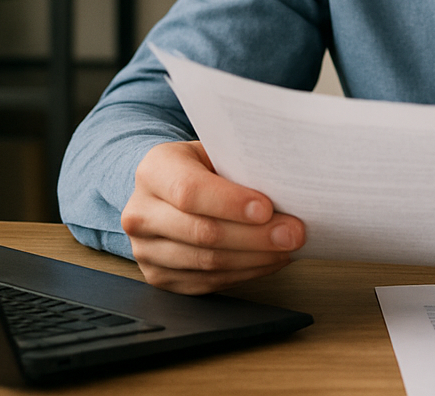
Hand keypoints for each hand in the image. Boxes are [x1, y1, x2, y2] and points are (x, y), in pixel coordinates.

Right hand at [120, 140, 305, 293]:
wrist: (167, 189)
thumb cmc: (200, 167)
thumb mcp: (214, 151)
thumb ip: (240, 165)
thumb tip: (287, 185)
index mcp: (154, 171)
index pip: (190, 191)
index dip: (231, 203)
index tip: (267, 209)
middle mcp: (141, 213)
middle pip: (202, 232)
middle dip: (256, 236)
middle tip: (293, 233)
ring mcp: (146, 250)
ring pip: (207, 263)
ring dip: (255, 258)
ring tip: (287, 247)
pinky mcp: (159, 277)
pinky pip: (207, 282)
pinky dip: (245, 273)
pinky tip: (268, 260)